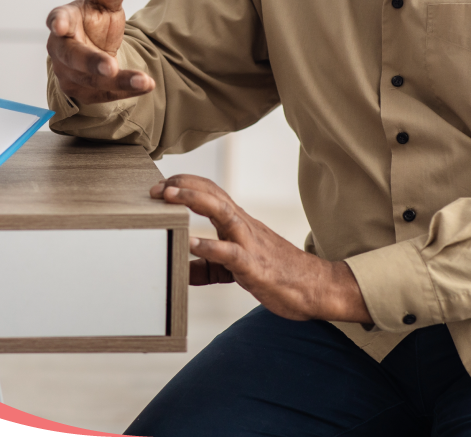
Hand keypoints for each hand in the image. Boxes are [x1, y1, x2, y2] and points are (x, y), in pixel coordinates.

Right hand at [46, 0, 155, 104]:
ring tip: (142, 80)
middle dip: (91, 63)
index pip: (57, 19)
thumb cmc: (93, 23)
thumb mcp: (104, 3)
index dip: (58, 22)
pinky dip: (125, 91)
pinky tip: (145, 85)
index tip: (59, 25)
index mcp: (64, 20)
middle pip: (74, 57)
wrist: (91, 52)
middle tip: (109, 67)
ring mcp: (69, 73)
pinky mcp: (83, 91)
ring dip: (118, 81)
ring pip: (91, 80)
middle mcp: (61, 49)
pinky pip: (104, 94)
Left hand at [151, 175, 371, 323]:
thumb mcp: (236, 268)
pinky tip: (192, 244)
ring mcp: (249, 242)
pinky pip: (231, 253)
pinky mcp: (255, 265)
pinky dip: (210, 246)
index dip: (185, 184)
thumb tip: (181, 272)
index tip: (161, 184)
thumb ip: (209, 267)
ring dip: (193, 200)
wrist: (315, 288)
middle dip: (182, 185)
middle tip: (155, 188)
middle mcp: (243, 225)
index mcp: (238, 222)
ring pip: (222, 211)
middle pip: (212, 193)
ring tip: (169, 197)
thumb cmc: (277, 274)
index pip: (211, 191)